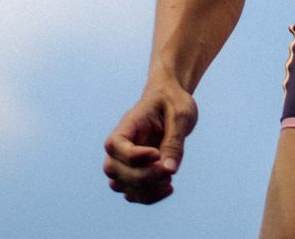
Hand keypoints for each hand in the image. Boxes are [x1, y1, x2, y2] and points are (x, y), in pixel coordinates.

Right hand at [103, 79, 197, 203]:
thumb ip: (174, 142)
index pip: (115, 145)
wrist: (171, 98)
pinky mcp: (135, 170)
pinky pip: (132, 192)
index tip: (157, 153)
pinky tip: (168, 187)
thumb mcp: (180, 115)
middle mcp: (121, 143)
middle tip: (169, 170)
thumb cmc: (173, 101)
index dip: (133, 156)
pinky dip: (148, 196)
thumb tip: (169, 169)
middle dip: (142, 176)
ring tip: (169, 180)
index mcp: (128, 124)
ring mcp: (125, 159)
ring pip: (119, 184)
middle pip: (114, 169)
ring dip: (144, 190)